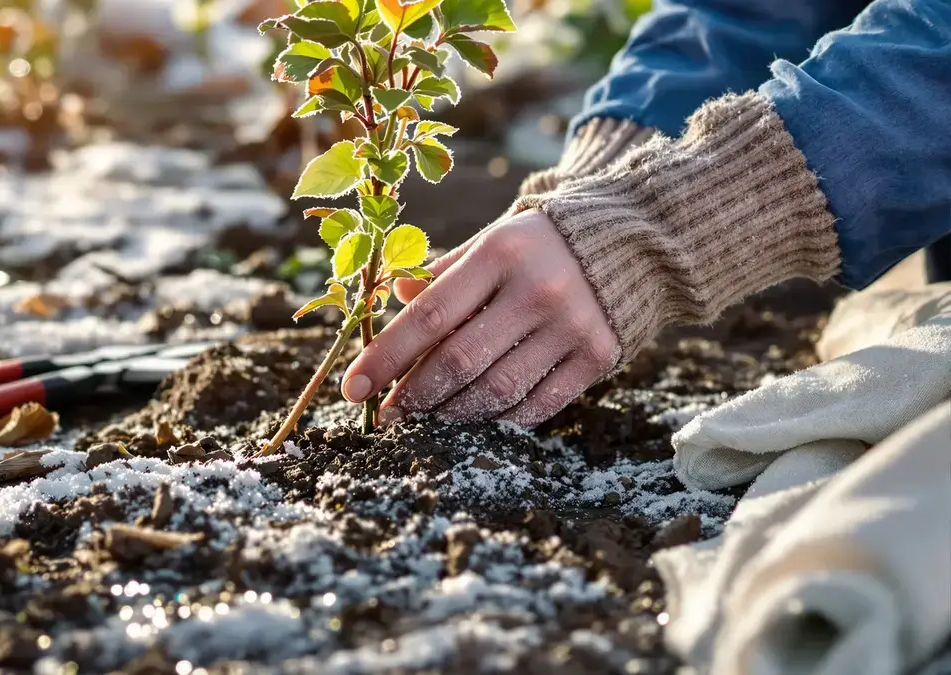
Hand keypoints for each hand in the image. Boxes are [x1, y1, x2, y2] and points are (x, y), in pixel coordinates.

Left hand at [340, 208, 619, 427]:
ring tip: (426, 418)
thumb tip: (389, 302)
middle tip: (388, 416)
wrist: (631, 242)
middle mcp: (537, 290)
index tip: (353, 388)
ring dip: (451, 414)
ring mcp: (572, 327)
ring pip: (496, 391)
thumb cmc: (538, 246)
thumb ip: (440, 274)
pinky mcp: (598, 357)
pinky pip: (537, 406)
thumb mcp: (489, 242)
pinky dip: (498, 419)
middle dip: (414, 395)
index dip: (387, 356)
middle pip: (459, 361)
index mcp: (501, 253)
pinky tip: (474, 419)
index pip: (430, 315)